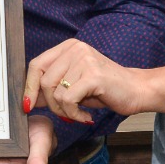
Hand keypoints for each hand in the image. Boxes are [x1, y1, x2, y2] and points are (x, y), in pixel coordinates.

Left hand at [25, 39, 148, 122]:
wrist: (136, 90)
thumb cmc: (105, 89)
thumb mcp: (74, 85)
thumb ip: (52, 88)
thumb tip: (28, 99)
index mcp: (68, 47)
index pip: (36, 65)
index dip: (29, 87)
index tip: (28, 105)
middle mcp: (75, 49)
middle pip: (44, 80)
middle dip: (50, 104)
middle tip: (65, 113)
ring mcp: (84, 60)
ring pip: (55, 92)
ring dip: (64, 111)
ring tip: (78, 114)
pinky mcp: (92, 75)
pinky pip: (68, 100)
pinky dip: (74, 114)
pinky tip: (85, 116)